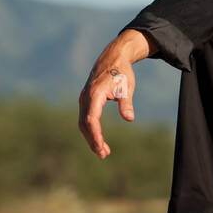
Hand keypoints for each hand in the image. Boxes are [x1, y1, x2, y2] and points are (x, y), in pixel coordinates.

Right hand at [78, 30, 150, 157]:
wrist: (113, 58)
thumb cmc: (121, 72)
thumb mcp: (126, 87)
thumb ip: (126, 103)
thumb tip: (129, 118)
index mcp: (95, 94)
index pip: (91, 119)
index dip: (95, 134)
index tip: (101, 146)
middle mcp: (85, 98)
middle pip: (85, 124)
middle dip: (93, 140)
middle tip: (103, 154)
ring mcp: (84, 99)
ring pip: (83, 123)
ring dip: (92, 137)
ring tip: (103, 151)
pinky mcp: (86, 101)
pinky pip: (85, 118)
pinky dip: (91, 130)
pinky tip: (99, 139)